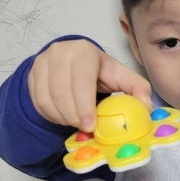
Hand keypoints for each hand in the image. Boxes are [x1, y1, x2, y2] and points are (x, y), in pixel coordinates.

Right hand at [28, 39, 152, 131]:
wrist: (74, 64)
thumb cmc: (100, 72)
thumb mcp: (121, 78)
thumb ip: (138, 89)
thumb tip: (147, 107)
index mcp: (85, 51)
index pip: (82, 79)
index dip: (85, 104)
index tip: (90, 125)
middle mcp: (61, 51)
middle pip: (62, 90)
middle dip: (73, 115)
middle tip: (84, 129)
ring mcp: (43, 61)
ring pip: (47, 97)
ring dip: (62, 117)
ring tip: (75, 122)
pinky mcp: (32, 73)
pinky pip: (37, 100)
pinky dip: (50, 115)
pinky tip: (63, 117)